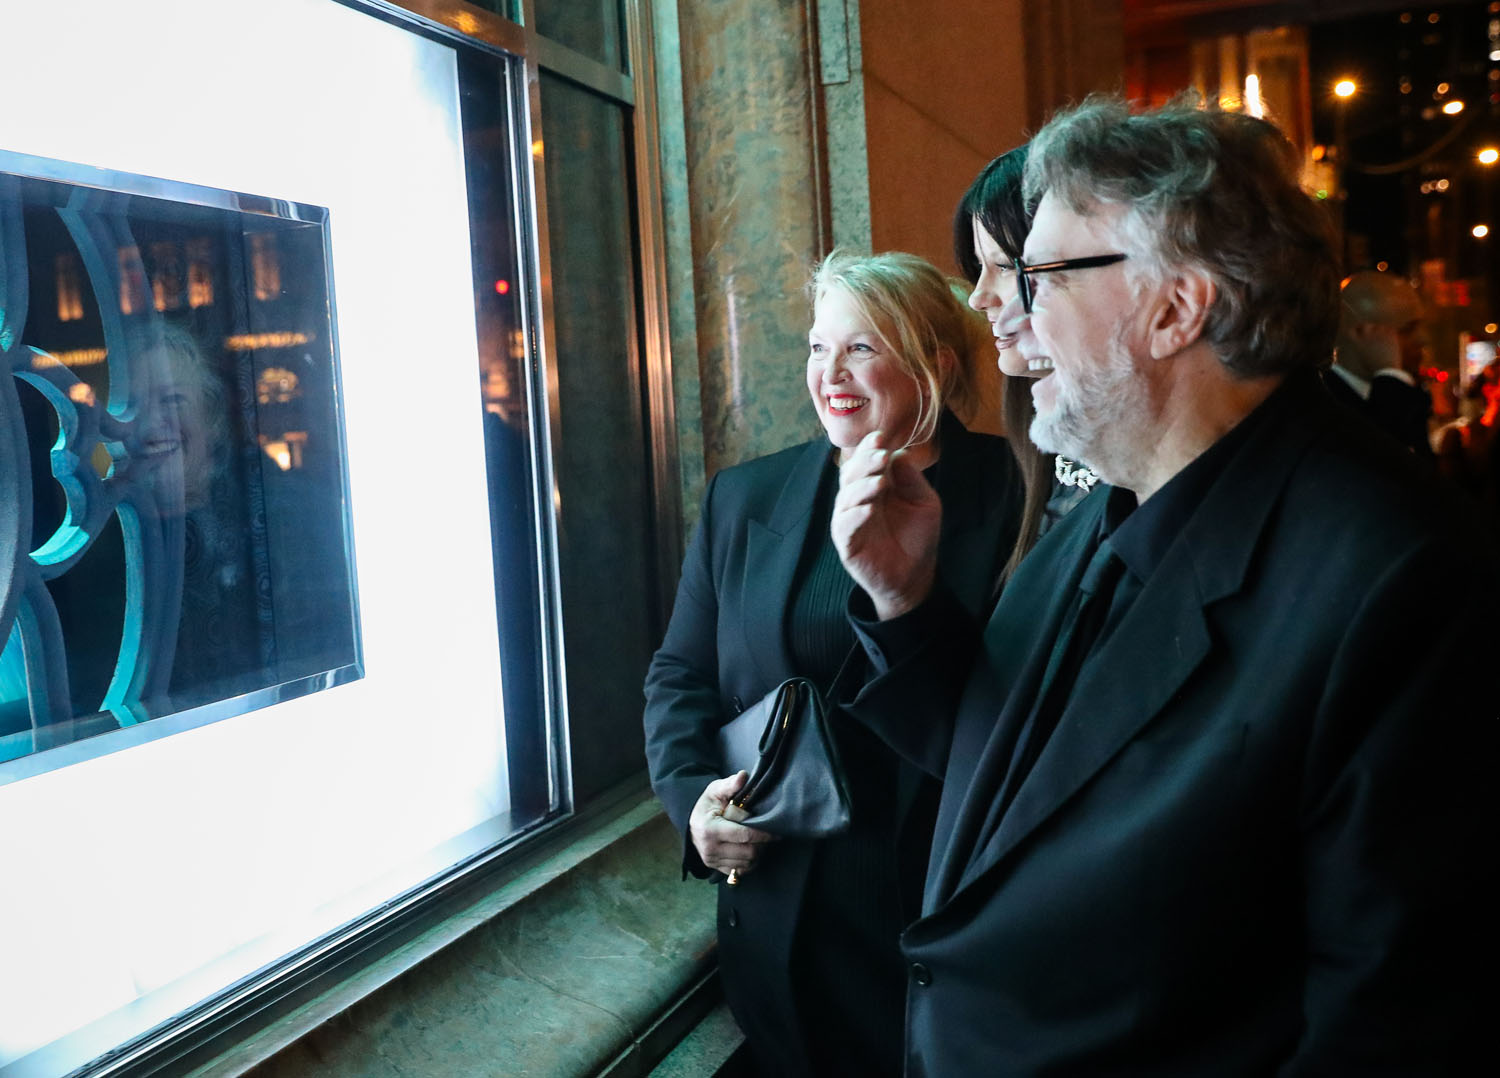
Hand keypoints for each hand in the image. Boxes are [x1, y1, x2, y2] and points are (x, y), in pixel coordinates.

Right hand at [689, 771, 773, 877]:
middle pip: (749, 853)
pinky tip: (750, 849)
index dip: (764, 834)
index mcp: (710, 829)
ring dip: (758, 854)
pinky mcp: (715, 867)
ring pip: (747, 864)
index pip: (745, 836)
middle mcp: (710, 848)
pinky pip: (741, 870)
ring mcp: (712, 860)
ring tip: (759, 841)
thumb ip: (730, 784)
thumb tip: (743, 776)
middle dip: (762, 845)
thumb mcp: (715, 790)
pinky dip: (750, 862)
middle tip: (767, 835)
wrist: (691, 821)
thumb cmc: (707, 804)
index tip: (776, 832)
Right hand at [832, 431, 940, 619]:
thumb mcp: (924, 502)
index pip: (865, 461)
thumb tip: (899, 453)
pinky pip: (844, 526)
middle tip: (881, 455)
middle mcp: (857, 500)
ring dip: (861, 487)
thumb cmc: (918, 538)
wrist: (915, 576)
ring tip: (880, 481)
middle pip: (851, 474)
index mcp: (873, 486)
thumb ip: (911, 479)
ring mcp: (849, 521)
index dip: (869, 448)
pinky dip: (854, 516)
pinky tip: (869, 510)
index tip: (881, 437)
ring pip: (845, 497)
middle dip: (865, 462)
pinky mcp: (847, 544)